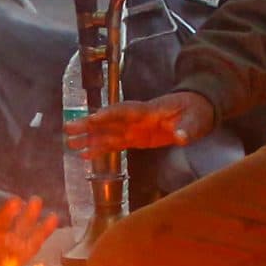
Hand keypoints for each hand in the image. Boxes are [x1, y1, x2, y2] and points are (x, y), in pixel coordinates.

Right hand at [66, 91, 215, 158]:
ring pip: (108, 132)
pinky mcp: (135, 138)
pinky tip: (85, 154)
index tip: (95, 117)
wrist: (197, 111)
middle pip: (110, 120)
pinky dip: (100, 148)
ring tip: (69, 143)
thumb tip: (180, 136)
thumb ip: (187, 128)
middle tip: (69, 127)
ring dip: (89, 137)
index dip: (111, 114)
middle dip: (89, 124)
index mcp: (150, 110)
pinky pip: (114, 143)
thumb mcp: (197, 119)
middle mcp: (137, 119)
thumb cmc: (196, 112)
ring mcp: (135, 128)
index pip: (128, 110)